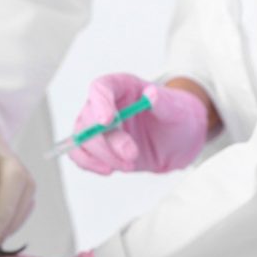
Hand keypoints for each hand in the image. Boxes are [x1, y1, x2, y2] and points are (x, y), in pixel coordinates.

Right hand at [68, 73, 209, 173]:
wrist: (177, 142)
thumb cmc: (176, 118)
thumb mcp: (177, 109)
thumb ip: (163, 103)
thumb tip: (151, 95)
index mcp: (121, 87)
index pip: (100, 88)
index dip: (99, 103)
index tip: (106, 121)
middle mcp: (104, 105)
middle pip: (89, 118)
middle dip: (108, 141)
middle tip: (131, 154)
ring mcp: (97, 127)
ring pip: (83, 139)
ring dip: (103, 156)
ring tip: (129, 165)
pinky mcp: (96, 148)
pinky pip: (79, 155)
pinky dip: (90, 164)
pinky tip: (108, 169)